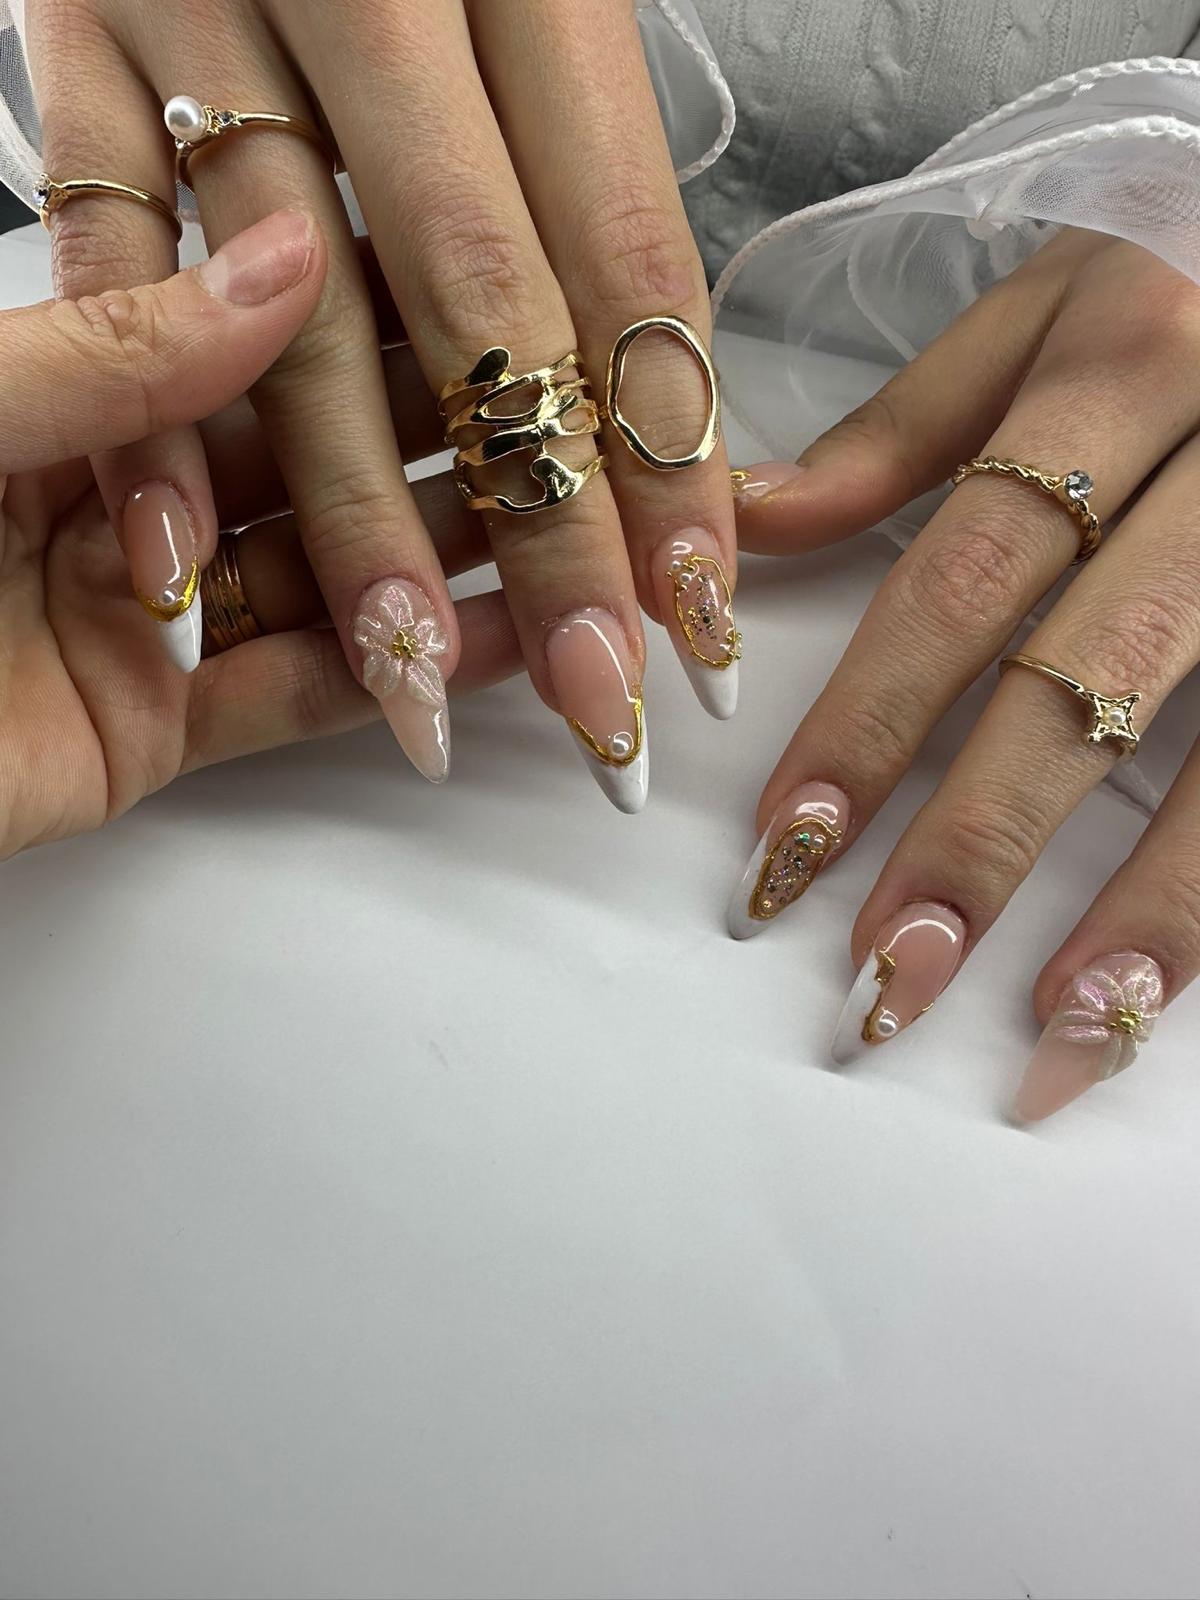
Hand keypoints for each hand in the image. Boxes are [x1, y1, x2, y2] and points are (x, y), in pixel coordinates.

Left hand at [0, 212, 517, 860]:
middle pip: (315, 457)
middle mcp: (112, 488)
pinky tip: (491, 654)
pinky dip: (395, 678)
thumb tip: (280, 259)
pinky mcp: (154, 727)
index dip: (382, 316)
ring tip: (576, 552)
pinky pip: (294, 694)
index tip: (498, 296)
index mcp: (56, 383)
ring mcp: (142, 611)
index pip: (254, 334)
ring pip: (327, 579)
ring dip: (450, 569)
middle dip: (448, 447)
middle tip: (575, 433)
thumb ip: (109, 348)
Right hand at [29, 0, 736, 808]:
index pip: (624, 252)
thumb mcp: (528, 11)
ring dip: (357, 518)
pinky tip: (181, 564)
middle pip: (483, 302)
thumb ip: (583, 188)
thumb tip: (675, 429)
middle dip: (548, 528)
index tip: (701, 611)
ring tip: (415, 679)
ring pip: (296, 305)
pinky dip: (142, 411)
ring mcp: (208, 7)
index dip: (672, 449)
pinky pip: (105, 246)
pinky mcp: (80, 36)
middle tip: (601, 698)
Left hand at [730, 229, 1199, 1120]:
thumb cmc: (1193, 269)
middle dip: (982, 838)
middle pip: (1089, 677)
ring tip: (1049, 1035)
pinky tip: (1166, 984)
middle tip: (885, 973)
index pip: (968, 571)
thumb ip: (902, 429)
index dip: (875, 716)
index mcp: (1124, 360)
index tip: (792, 841)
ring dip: (1141, 907)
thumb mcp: (1051, 304)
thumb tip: (747, 528)